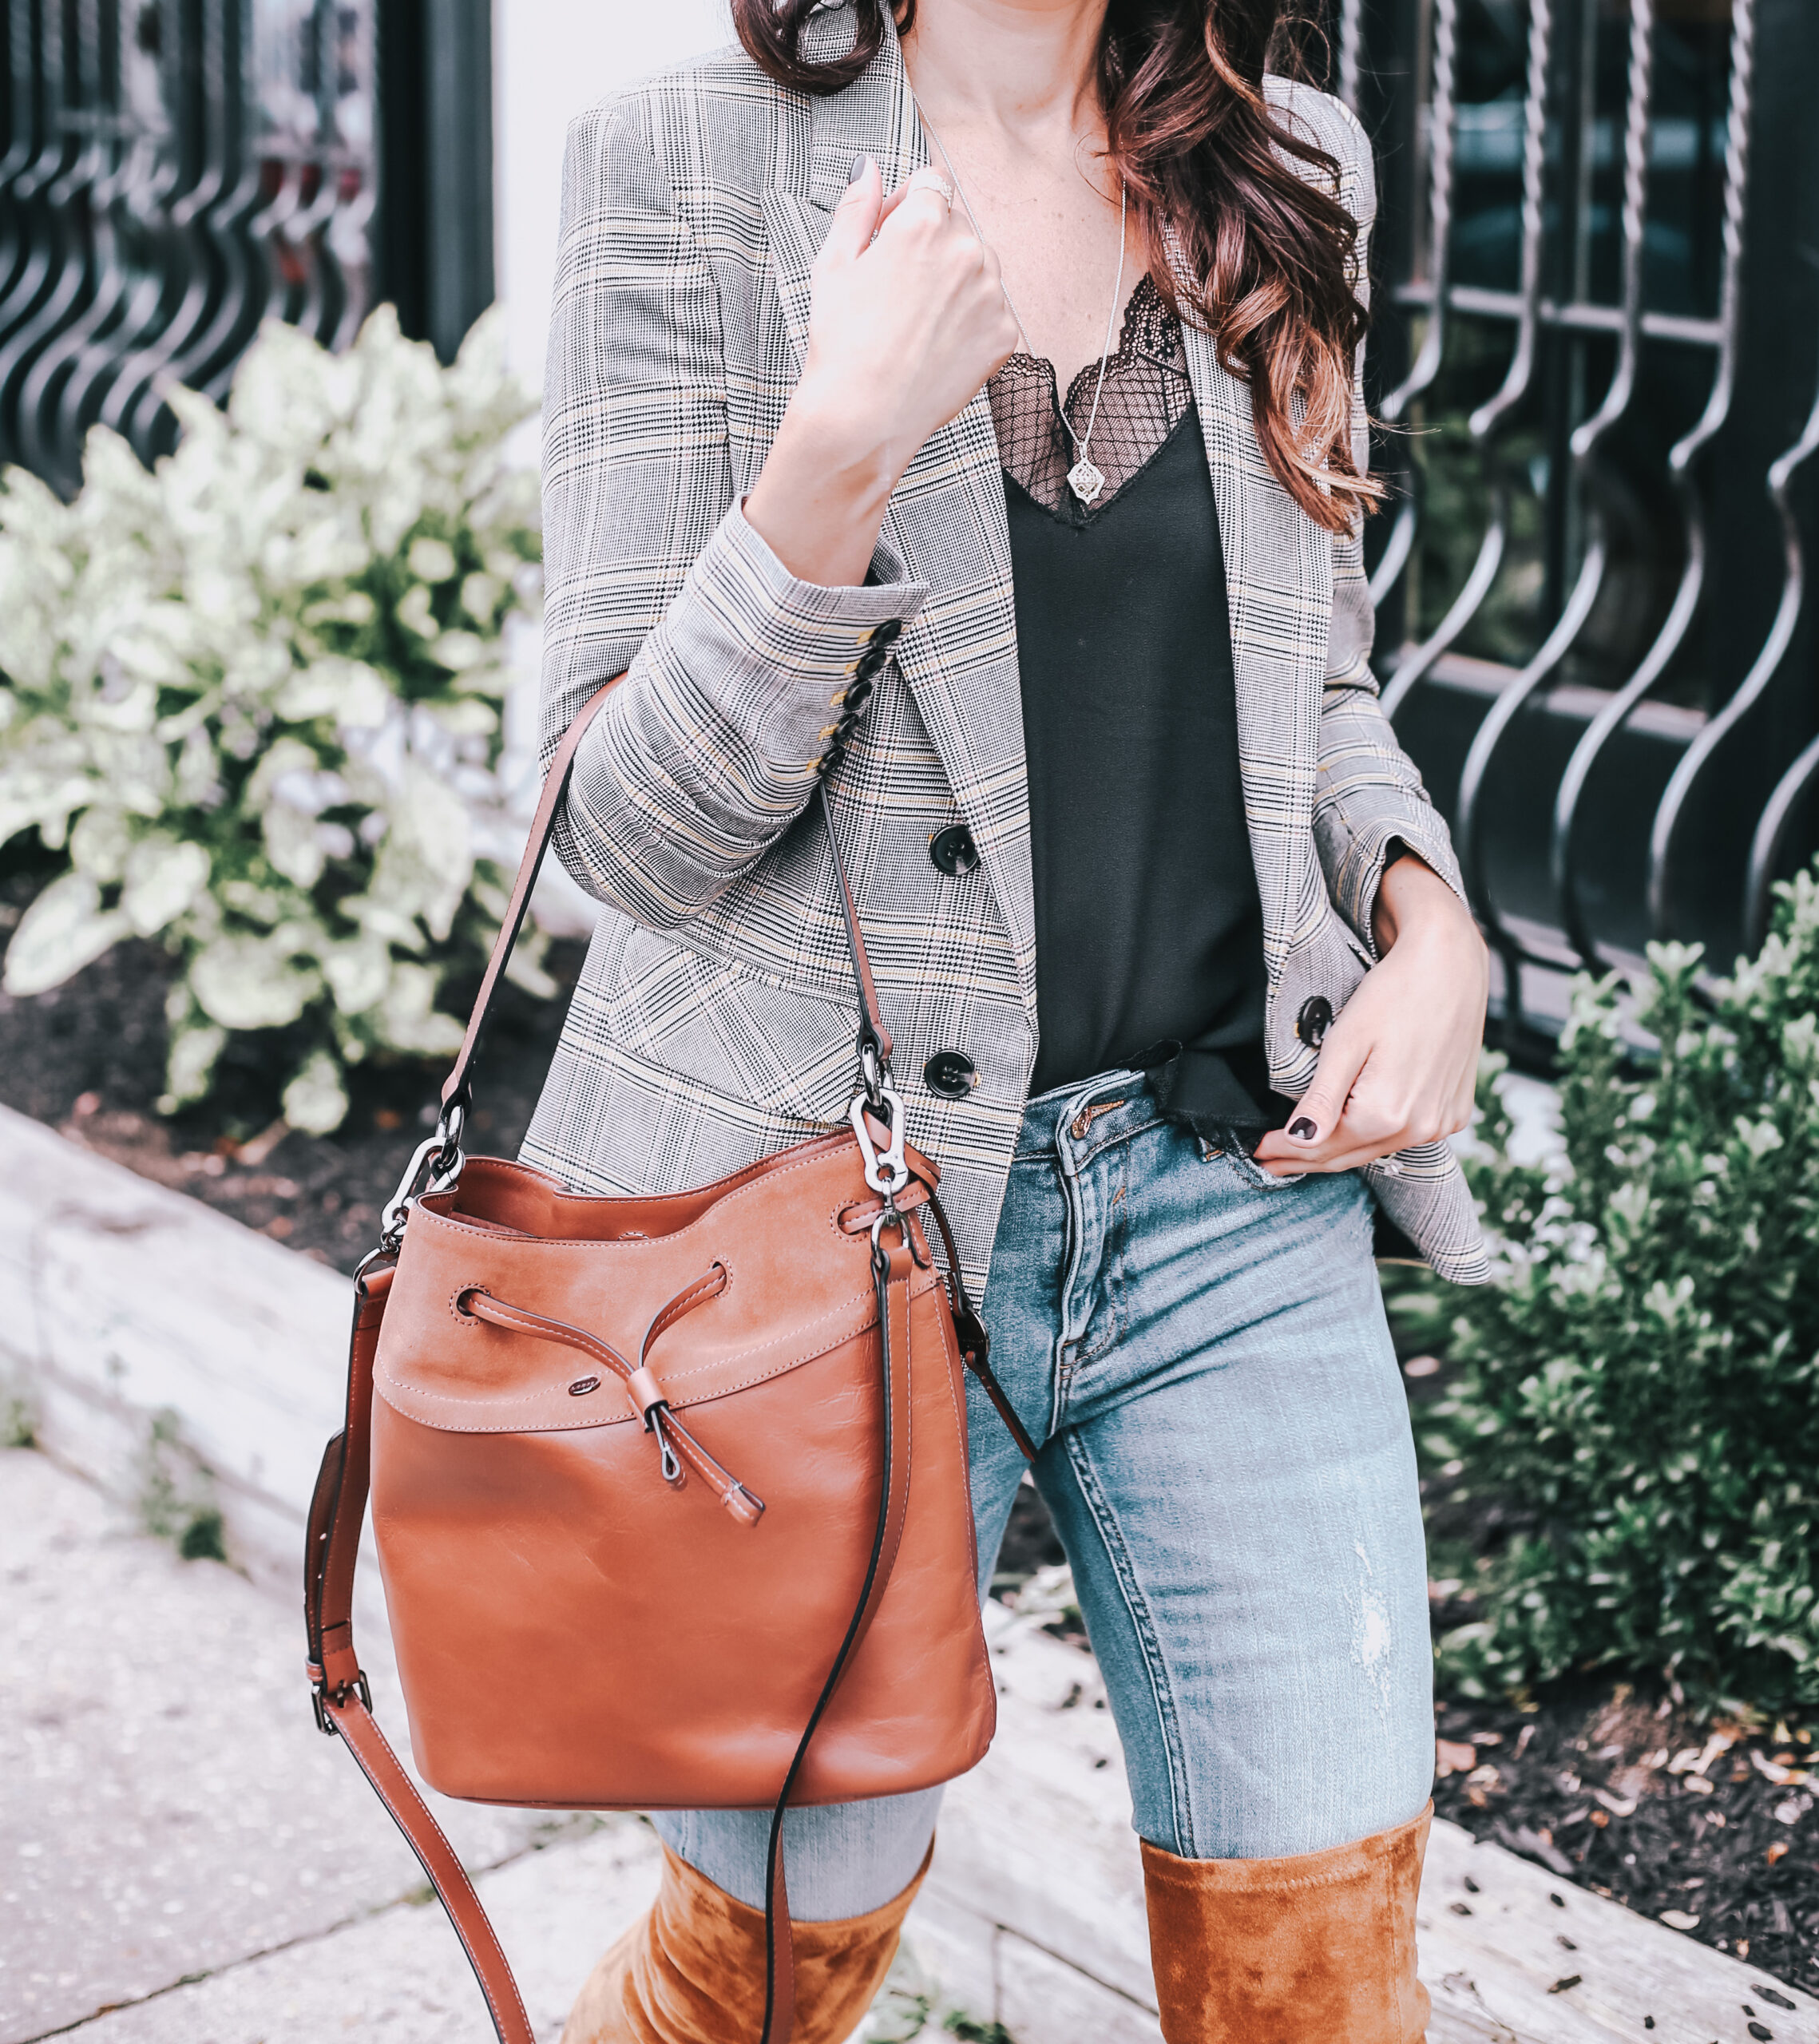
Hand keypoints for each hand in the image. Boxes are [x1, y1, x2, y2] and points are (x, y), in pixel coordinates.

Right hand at [744, 156, 1021, 586]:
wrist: (863, 417)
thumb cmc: (841, 343)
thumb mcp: (834, 264)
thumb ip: (856, 208)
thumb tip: (868, 168)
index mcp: (925, 221)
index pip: (933, 184)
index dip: (908, 206)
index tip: (891, 235)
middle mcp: (968, 249)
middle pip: (958, 227)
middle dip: (933, 247)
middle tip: (899, 294)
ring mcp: (992, 293)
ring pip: (979, 269)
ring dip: (956, 284)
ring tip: (918, 325)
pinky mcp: (1005, 334)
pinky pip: (993, 313)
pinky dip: (971, 325)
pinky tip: (937, 348)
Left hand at [1252, 855, 1488, 1176]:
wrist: (1450, 965)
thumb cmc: (1394, 992)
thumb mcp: (1346, 1043)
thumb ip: (1323, 1099)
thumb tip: (1299, 1140)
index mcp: (1387, 1113)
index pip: (1322, 1147)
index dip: (1286, 1151)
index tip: (1258, 1152)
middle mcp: (1419, 1128)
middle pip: (1349, 1156)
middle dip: (1306, 1159)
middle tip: (1270, 1159)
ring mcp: (1442, 1123)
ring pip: (1377, 1150)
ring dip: (1339, 1151)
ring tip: (1303, 1151)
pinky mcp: (1455, 1113)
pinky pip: (1405, 1137)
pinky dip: (1375, 1139)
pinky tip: (1352, 1132)